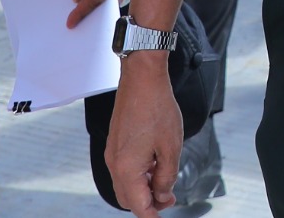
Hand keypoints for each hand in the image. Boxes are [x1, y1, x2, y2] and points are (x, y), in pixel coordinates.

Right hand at [105, 53, 184, 217]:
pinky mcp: (115, 144)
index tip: (166, 213)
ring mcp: (112, 153)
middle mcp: (115, 164)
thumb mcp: (171, 147)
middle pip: (128, 199)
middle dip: (149, 203)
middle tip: (169, 197)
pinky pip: (124, 170)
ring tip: (165, 179)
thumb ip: (167, 177)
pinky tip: (155, 164)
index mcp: (127, 169)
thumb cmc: (157, 108)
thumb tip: (163, 195)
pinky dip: (138, 175)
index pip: (138, 206)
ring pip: (125, 185)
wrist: (142, 78)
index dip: (154, 214)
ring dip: (144, 188)